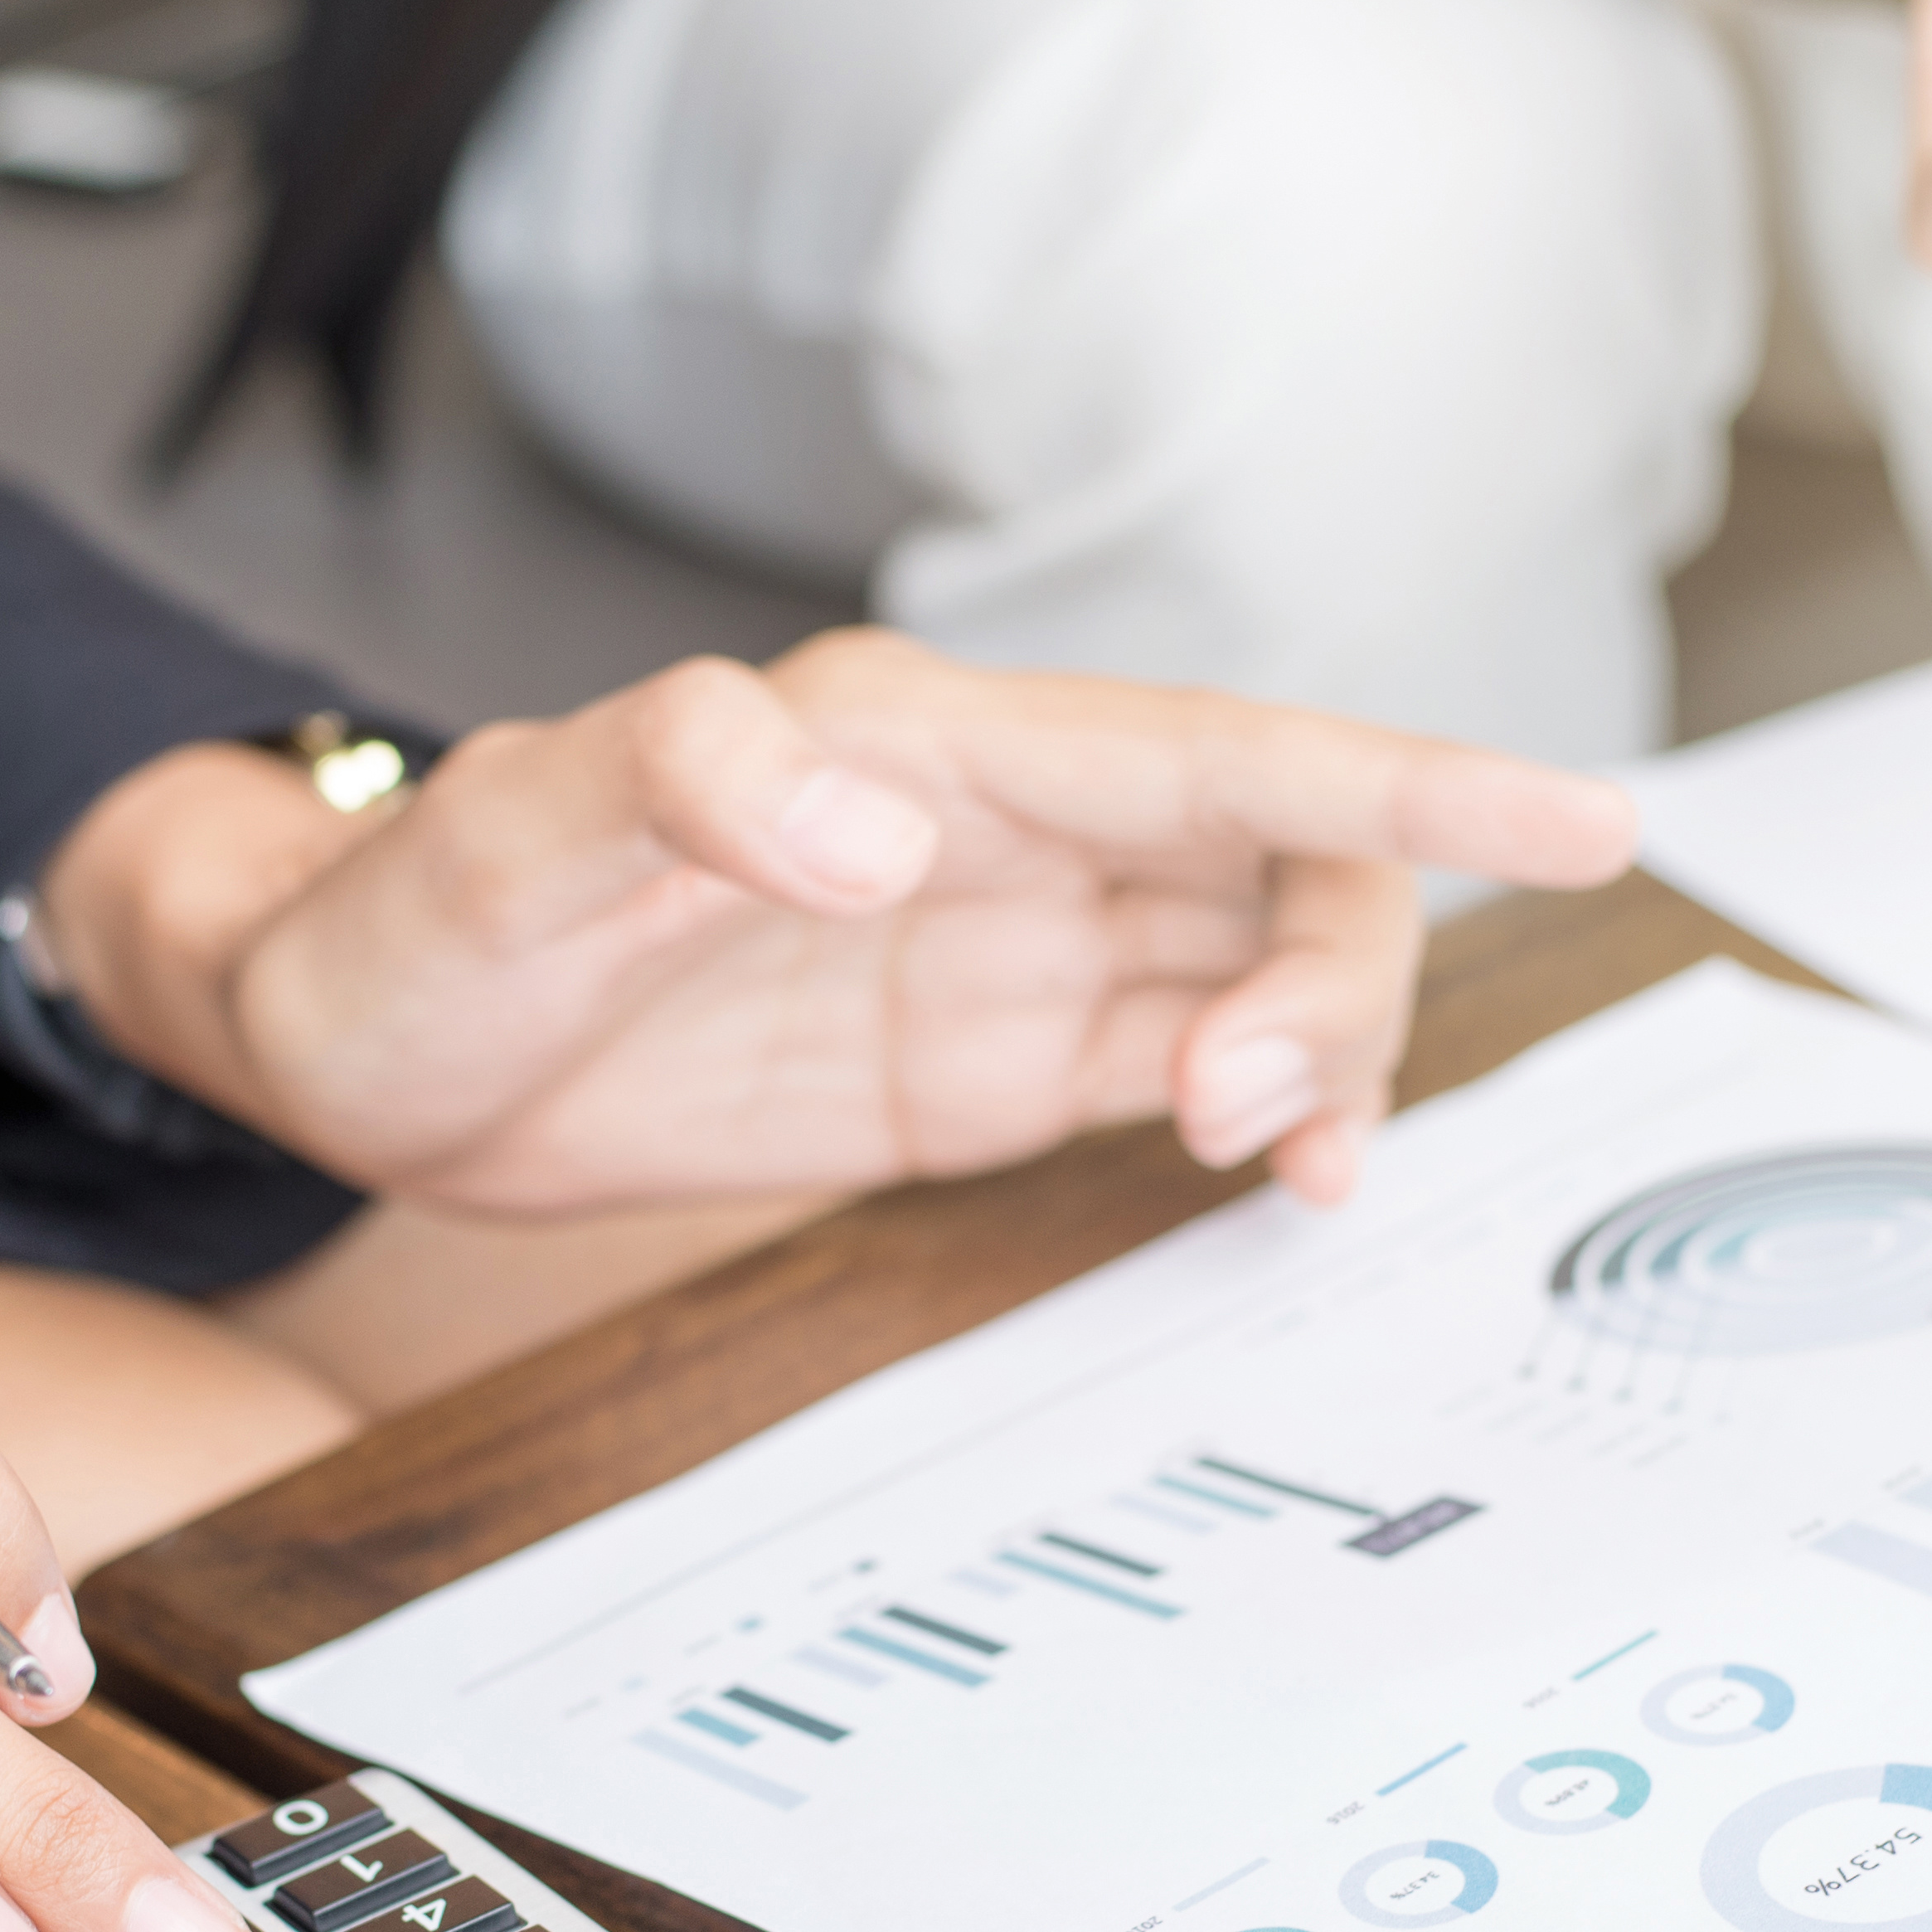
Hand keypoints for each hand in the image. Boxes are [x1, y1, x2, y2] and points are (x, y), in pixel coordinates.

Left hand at [36, 631, 1637, 1217]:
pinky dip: (1273, 1118)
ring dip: (1318, 1057)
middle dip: (1335, 978)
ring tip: (1262, 1158)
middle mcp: (996, 829)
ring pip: (1262, 968)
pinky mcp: (988, 1062)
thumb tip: (874, 814)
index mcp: (919, 746)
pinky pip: (1188, 1066)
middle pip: (1283, 867)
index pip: (1212, 756)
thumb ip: (684, 788)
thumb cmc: (414, 917)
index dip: (1404, 781)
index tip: (1579, 814)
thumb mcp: (516, 843)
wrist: (352, 1039)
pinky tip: (1290, 1185)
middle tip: (1247, 1113)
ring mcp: (1006, 949)